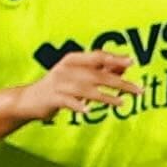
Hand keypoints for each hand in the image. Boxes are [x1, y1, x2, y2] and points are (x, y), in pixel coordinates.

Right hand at [17, 50, 141, 122]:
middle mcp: (66, 69)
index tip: (132, 61)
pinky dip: (78, 105)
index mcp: (73, 59)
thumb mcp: (79, 76)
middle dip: (119, 82)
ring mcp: (58, 83)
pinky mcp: (52, 98)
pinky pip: (68, 102)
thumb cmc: (60, 87)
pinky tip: (89, 110)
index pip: (98, 56)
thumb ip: (100, 70)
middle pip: (97, 74)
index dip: (115, 58)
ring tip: (121, 102)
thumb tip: (126, 65)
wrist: (29, 100)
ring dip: (105, 96)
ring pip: (86, 89)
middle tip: (138, 90)